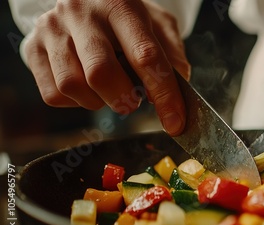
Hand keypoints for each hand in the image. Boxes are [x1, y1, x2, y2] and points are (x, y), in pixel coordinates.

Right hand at [23, 0, 189, 134]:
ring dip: (98, 101)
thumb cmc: (126, 18)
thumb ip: (172, 55)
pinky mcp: (32, 47)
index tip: (175, 123)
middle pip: (101, 73)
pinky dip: (76, 102)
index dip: (164, 95)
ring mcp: (53, 29)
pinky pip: (53, 94)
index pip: (145, 56)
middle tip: (132, 101)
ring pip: (72, 86)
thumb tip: (179, 92)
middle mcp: (81, 13)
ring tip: (108, 90)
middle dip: (123, 99)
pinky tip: (87, 86)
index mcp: (121, 5)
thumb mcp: (158, 25)